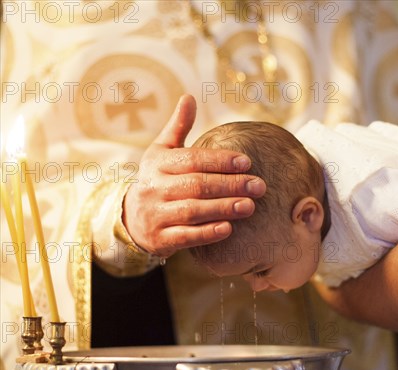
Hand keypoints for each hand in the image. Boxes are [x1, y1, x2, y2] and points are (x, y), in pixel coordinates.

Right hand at [123, 94, 265, 257]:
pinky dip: (207, 233)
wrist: (132, 221)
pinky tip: (228, 229)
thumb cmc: (158, 181)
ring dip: (223, 208)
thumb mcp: (162, 154)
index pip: (192, 160)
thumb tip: (189, 97)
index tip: (247, 162)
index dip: (220, 161)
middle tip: (259, 186)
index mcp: (158, 164)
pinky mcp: (160, 239)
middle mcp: (154, 188)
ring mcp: (156, 215)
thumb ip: (178, 128)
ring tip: (250, 206)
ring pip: (192, 210)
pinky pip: (185, 236)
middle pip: (196, 185)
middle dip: (230, 185)